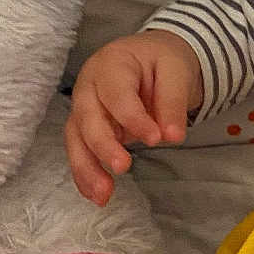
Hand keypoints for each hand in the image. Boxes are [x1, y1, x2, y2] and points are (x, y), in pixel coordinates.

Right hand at [66, 29, 203, 203]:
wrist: (152, 57)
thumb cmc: (162, 60)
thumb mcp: (176, 70)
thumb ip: (174, 101)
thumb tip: (173, 137)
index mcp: (111, 63)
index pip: (117, 94)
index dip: (134, 118)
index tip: (156, 139)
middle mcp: (89, 85)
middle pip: (87, 118)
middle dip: (103, 146)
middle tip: (123, 167)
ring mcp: (83, 107)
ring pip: (76, 139)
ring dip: (87, 169)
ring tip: (102, 196)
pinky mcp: (86, 127)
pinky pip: (80, 151)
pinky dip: (85, 174)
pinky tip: (95, 195)